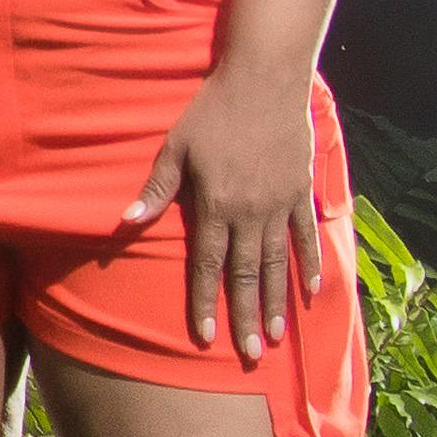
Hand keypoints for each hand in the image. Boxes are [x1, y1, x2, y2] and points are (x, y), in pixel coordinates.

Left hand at [128, 68, 327, 360]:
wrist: (265, 81)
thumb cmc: (211, 112)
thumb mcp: (175, 147)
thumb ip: (157, 189)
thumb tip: (126, 221)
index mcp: (216, 205)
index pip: (208, 266)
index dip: (206, 303)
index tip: (204, 336)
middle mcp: (251, 213)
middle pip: (246, 275)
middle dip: (244, 317)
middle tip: (250, 355)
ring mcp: (280, 204)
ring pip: (278, 264)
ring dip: (276, 303)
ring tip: (277, 337)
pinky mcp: (301, 192)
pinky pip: (306, 237)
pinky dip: (309, 266)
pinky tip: (310, 293)